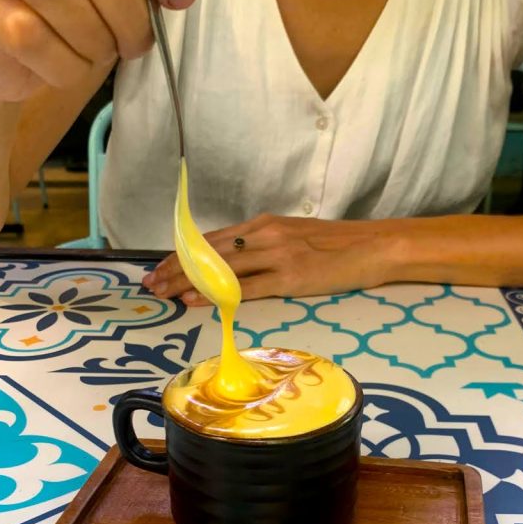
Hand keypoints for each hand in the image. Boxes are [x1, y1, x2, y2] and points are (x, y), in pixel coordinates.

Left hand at [142, 214, 400, 301]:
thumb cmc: (337, 246)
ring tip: (162, 293)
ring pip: (220, 268)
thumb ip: (266, 247)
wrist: (372, 246)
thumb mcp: (295, 238)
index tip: (159, 267)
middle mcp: (265, 234)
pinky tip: (194, 299)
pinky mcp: (290, 277)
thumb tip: (238, 265)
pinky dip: (215, 293)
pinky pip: (244, 287)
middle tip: (149, 284)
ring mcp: (277, 254)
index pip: (212, 239)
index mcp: (264, 224)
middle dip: (174, 267)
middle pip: (208, 252)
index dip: (182, 254)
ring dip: (186, 281)